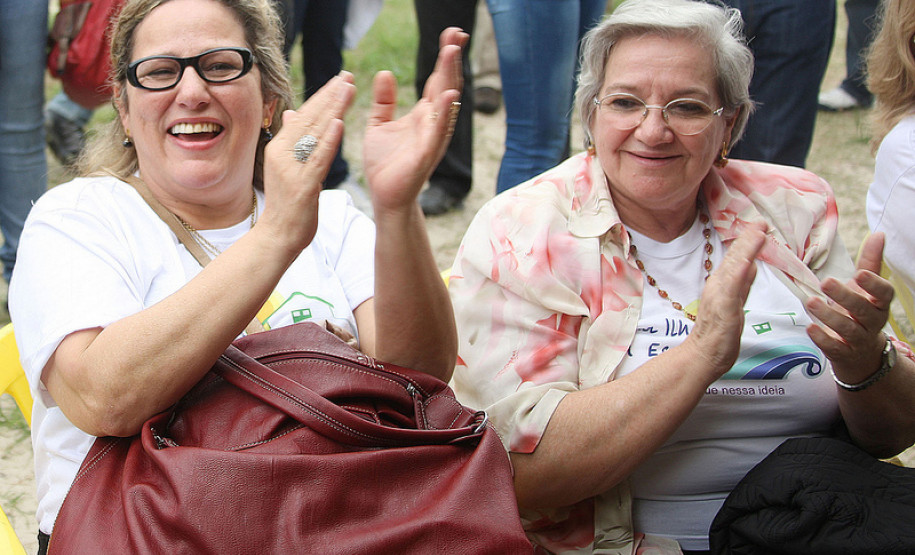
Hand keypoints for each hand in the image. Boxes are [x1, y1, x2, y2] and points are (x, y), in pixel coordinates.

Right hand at [261, 72, 354, 252]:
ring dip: (333, 109)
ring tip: (348, 89)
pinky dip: (329, 140)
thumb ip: (291, 140)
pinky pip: (318, 158)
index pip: (303, 115)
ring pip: (316, 133)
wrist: (277, 236)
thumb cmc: (286, 204)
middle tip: (347, 75)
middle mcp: (282, 153)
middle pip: (310, 118)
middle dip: (330, 95)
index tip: (339, 79)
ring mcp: (292, 168)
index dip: (322, 96)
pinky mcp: (303, 184)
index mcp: (279, 147)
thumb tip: (291, 113)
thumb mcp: (286, 167)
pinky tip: (339, 123)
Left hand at [362, 27, 466, 213]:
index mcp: (424, 115)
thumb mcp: (379, 125)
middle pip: (446, 84)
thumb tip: (384, 73)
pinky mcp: (426, 154)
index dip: (444, 57)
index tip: (450, 34)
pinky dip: (444, 112)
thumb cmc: (385, 164)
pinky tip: (449, 95)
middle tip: (456, 33)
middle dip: (451, 59)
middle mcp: (433, 123)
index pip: (437, 79)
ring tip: (451, 52)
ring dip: (450, 77)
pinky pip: (437, 130)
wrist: (384, 196)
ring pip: (446, 103)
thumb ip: (384, 101)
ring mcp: (433, 138)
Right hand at [683, 223, 765, 381]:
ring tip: (758, 232)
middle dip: (749, 239)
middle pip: (736, 258)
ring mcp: (720, 296)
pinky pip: (732, 288)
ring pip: (735, 268)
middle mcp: (719, 286)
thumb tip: (751, 264)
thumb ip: (741, 284)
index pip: (738, 259)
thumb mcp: (734, 302)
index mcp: (723, 284)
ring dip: (746, 249)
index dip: (748, 242)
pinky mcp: (723, 308)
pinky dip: (738, 273)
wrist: (703, 355)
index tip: (759, 226)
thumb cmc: (718, 334)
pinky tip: (746, 262)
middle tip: (761, 222)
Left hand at [806, 232, 893, 381]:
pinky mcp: (843, 353)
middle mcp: (872, 321)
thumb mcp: (865, 288)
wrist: (860, 352)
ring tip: (812, 302)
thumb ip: (870, 263)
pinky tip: (810, 328)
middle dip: (845, 296)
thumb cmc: (859, 310)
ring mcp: (858, 339)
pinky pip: (835, 347)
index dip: (874, 284)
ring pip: (847, 329)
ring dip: (829, 316)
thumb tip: (878, 234)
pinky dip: (822, 339)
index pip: (883, 293)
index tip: (860, 273)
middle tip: (826, 282)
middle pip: (862, 309)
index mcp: (879, 303)